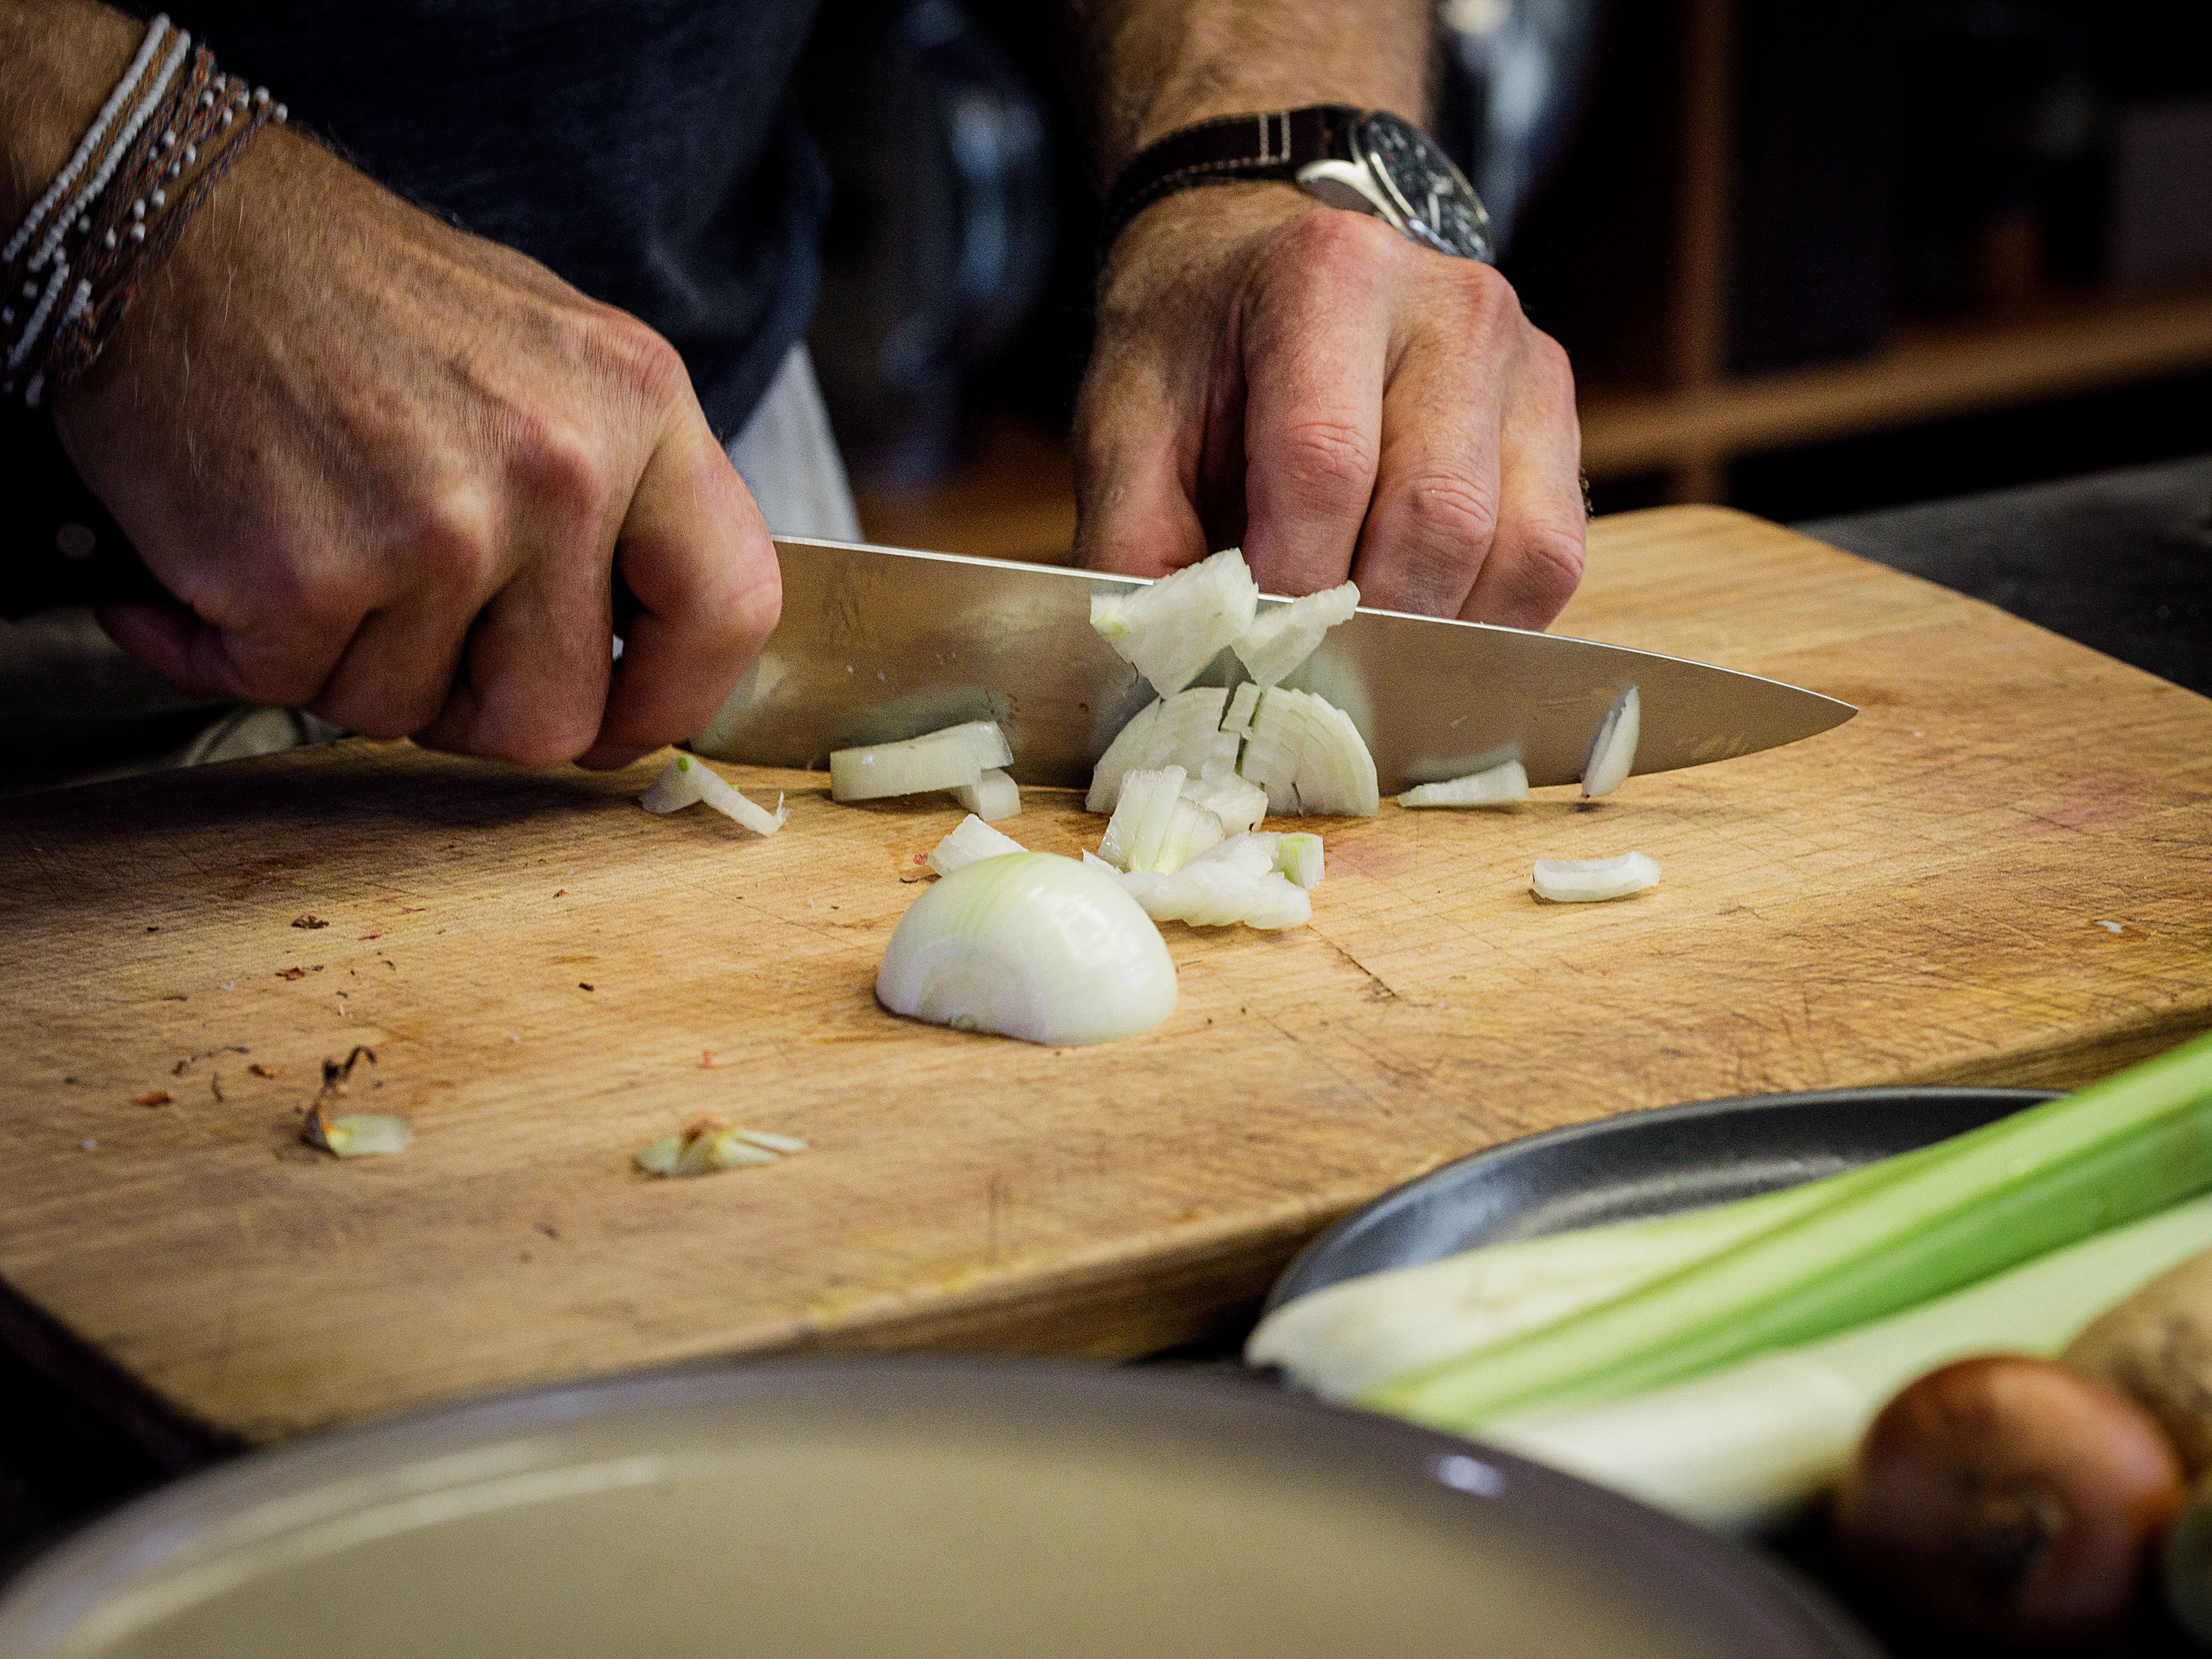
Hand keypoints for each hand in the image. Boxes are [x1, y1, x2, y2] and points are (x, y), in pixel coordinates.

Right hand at [52, 127, 779, 767]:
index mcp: (640, 405)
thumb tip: (654, 647)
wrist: (164, 224)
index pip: (733, 608)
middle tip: (412, 640)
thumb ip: (621, 491)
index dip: (675, 699)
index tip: (621, 719)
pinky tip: (220, 560)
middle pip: (557, 716)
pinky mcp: (308, 576)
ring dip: (347, 662)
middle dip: (476, 711)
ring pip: (410, 713)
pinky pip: (291, 689)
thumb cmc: (354, 296)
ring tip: (312, 545)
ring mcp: (440, 527)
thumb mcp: (549, 355)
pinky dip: (236, 648)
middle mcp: (561, 469)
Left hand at [1072, 184, 1584, 627]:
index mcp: (1328, 277)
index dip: (1289, 578)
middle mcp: (1451, 306)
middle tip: (1306, 668)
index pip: (1327, 462)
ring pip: (1519, 550)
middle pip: (1440, 515)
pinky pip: (1551, 561)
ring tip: (1360, 651)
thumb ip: (1134, 546)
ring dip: (1436, 633)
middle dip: (1368, 622)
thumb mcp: (1126, 429)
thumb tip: (1174, 669)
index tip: (1250, 643)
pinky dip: (1487, 621)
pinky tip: (1416, 623)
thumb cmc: (1194, 353)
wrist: (1255, 268)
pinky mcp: (1555, 418)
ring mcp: (1523, 361)